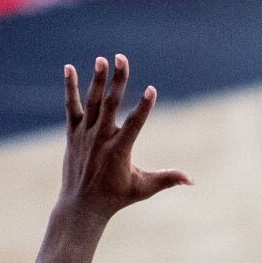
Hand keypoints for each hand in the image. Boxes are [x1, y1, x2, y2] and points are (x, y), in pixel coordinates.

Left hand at [59, 56, 190, 220]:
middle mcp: (100, 139)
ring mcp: (85, 134)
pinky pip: (71, 106)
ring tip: (102, 59)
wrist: (82, 204)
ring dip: (97, 79)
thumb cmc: (117, 196)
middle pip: (110, 103)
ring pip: (91, 102)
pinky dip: (71, 88)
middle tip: (121, 58)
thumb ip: (167, 179)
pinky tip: (70, 68)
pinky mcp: (73, 133)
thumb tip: (192, 180)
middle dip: (117, 80)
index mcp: (119, 150)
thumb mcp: (144, 188)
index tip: (151, 90)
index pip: (134, 124)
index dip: (144, 106)